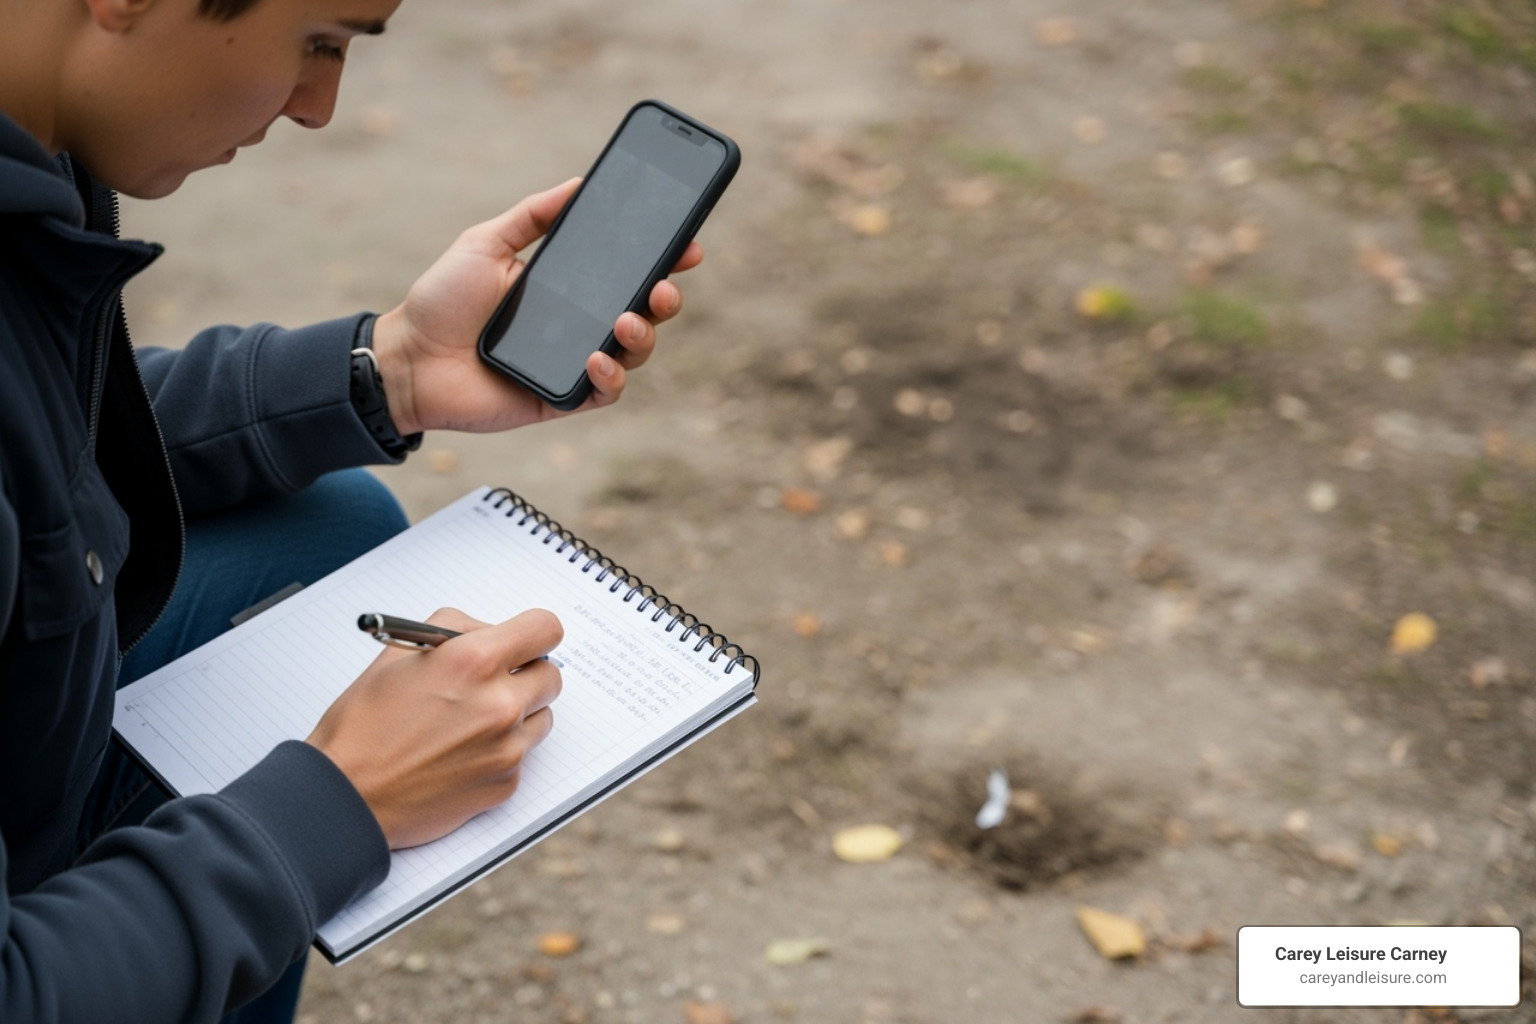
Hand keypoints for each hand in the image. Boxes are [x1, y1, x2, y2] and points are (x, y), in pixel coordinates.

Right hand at [306, 608, 562, 848]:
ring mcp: (507, 747)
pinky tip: (461, 753)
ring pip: (542, 715)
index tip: (523, 641)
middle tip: (492, 683)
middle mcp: (499, 702)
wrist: (346, 797)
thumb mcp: (397, 654)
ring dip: (519, 713)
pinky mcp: (507, 782)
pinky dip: (501, 750)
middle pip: (550, 674)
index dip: (533, 633)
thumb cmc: (362, 726)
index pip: (545, 629)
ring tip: (471, 721)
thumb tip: (489, 631)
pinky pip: (523, 754)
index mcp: (474, 661)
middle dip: (525, 674)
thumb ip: (454, 630)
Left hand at [371, 178, 704, 434]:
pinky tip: (596, 358)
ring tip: (627, 320)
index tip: (686, 244)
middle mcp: (579, 324)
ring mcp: (574, 362)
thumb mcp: (487, 243)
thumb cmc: (442, 301)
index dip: (662, 259)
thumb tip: (579, 183)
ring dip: (643, 336)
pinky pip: (605, 392)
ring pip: (633, 354)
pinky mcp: (562, 397)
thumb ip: (533, 215)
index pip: (628, 271)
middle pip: (644, 313)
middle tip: (665, 286)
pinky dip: (609, 376)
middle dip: (666, 298)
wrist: (406, 359)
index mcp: (568, 286)